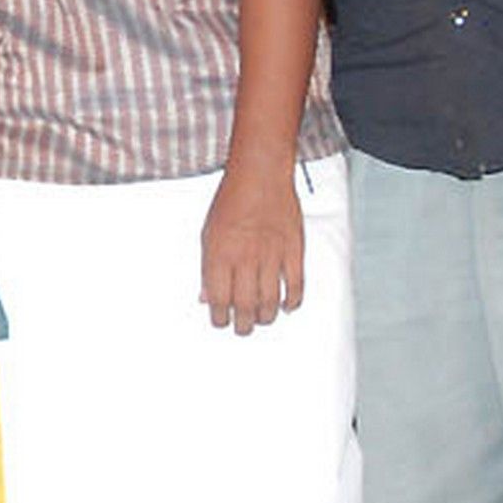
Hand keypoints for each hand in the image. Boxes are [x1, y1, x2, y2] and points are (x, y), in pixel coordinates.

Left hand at [199, 162, 303, 335]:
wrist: (260, 174)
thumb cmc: (231, 200)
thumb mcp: (207, 232)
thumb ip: (207, 267)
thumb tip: (205, 297)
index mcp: (219, 254)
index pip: (219, 299)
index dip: (219, 317)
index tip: (221, 322)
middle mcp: (245, 258)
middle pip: (245, 306)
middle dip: (243, 325)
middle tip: (243, 328)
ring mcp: (272, 255)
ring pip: (271, 301)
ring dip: (266, 317)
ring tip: (262, 320)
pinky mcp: (294, 250)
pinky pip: (296, 286)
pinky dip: (293, 302)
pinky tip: (287, 307)